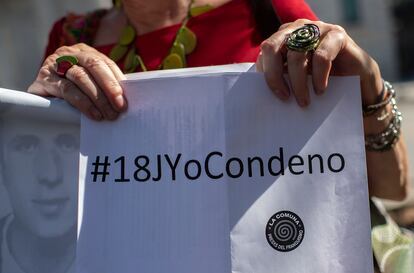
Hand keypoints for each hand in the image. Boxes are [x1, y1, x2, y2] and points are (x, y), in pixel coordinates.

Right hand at [28, 43, 126, 119]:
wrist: (40, 101)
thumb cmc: (71, 93)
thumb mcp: (89, 84)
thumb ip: (105, 86)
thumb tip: (126, 98)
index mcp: (83, 52)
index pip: (105, 62)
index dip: (117, 80)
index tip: (127, 98)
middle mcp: (67, 54)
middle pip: (93, 65)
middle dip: (109, 86)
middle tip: (120, 106)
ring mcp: (53, 65)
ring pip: (81, 77)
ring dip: (98, 98)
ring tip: (108, 114)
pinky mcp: (43, 80)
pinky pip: (67, 90)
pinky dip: (83, 103)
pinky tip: (93, 114)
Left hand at [256, 19, 382, 106]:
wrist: (358, 83)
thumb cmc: (321, 83)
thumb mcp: (296, 81)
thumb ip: (280, 80)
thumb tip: (261, 95)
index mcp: (283, 38)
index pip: (265, 52)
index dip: (265, 73)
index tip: (272, 96)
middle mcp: (298, 29)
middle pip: (273, 47)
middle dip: (274, 75)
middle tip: (283, 97)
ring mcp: (318, 29)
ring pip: (297, 53)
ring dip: (298, 82)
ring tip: (304, 102)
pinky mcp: (337, 35)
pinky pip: (321, 55)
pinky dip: (318, 76)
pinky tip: (320, 90)